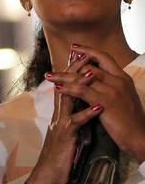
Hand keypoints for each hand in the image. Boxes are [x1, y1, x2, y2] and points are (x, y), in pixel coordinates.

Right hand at [25, 50, 101, 183]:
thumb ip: (72, 119)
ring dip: (80, 87)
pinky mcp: (66, 137)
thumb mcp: (66, 133)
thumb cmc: (59, 156)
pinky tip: (98, 108)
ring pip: (69, 101)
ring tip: (91, 74)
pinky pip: (76, 123)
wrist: (47, 175)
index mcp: (60, 114)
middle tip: (83, 54)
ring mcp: (61, 125)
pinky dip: (87, 115)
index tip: (81, 57)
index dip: (72, 72)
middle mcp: (58, 116)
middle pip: (65, 87)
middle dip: (73, 70)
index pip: (66, 87)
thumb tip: (81, 108)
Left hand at [53, 45, 144, 162]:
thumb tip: (96, 79)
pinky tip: (57, 87)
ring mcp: (112, 90)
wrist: (139, 136)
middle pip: (89, 67)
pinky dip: (68, 88)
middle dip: (68, 67)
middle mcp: (118, 80)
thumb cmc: (130, 120)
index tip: (74, 47)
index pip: (104, 58)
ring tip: (48, 76)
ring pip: (82, 77)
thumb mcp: (124, 97)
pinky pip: (82, 91)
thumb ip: (112, 86)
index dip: (88, 51)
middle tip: (52, 70)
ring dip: (62, 76)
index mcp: (123, 78)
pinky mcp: (105, 101)